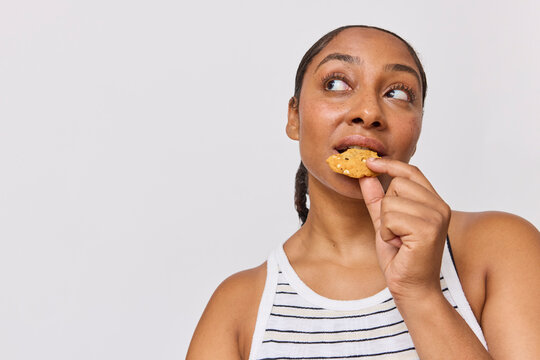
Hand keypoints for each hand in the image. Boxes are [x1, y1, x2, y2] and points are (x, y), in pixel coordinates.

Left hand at [359, 158, 450, 300]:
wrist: (412, 289)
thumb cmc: (401, 258)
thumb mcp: (385, 223)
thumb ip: (377, 200)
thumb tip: (366, 176)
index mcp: (434, 202)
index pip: (411, 171)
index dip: (389, 165)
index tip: (369, 162)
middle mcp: (439, 206)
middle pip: (397, 184)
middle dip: (387, 208)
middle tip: (396, 231)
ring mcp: (436, 217)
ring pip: (390, 202)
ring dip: (386, 224)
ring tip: (398, 240)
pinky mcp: (428, 229)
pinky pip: (390, 218)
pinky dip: (387, 233)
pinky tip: (399, 246)